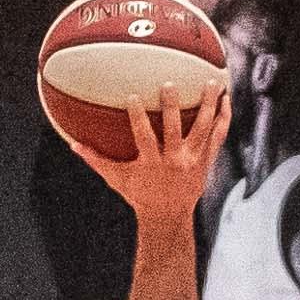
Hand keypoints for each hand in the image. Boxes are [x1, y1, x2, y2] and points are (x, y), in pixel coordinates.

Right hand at [58, 77, 229, 224]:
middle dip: (173, 107)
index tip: (132, 97)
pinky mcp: (206, 160)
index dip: (138, 117)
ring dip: (210, 105)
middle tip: (169, 84)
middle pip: (176, 130)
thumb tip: (73, 144)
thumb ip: (97, 160)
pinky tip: (226, 99)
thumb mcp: (117, 179)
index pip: (144, 137)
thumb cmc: (139, 195)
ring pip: (205, 129)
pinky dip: (224, 118)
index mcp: (152, 163)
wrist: (168, 216)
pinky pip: (218, 137)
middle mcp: (175, 161)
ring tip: (213, 82)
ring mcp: (193, 160)